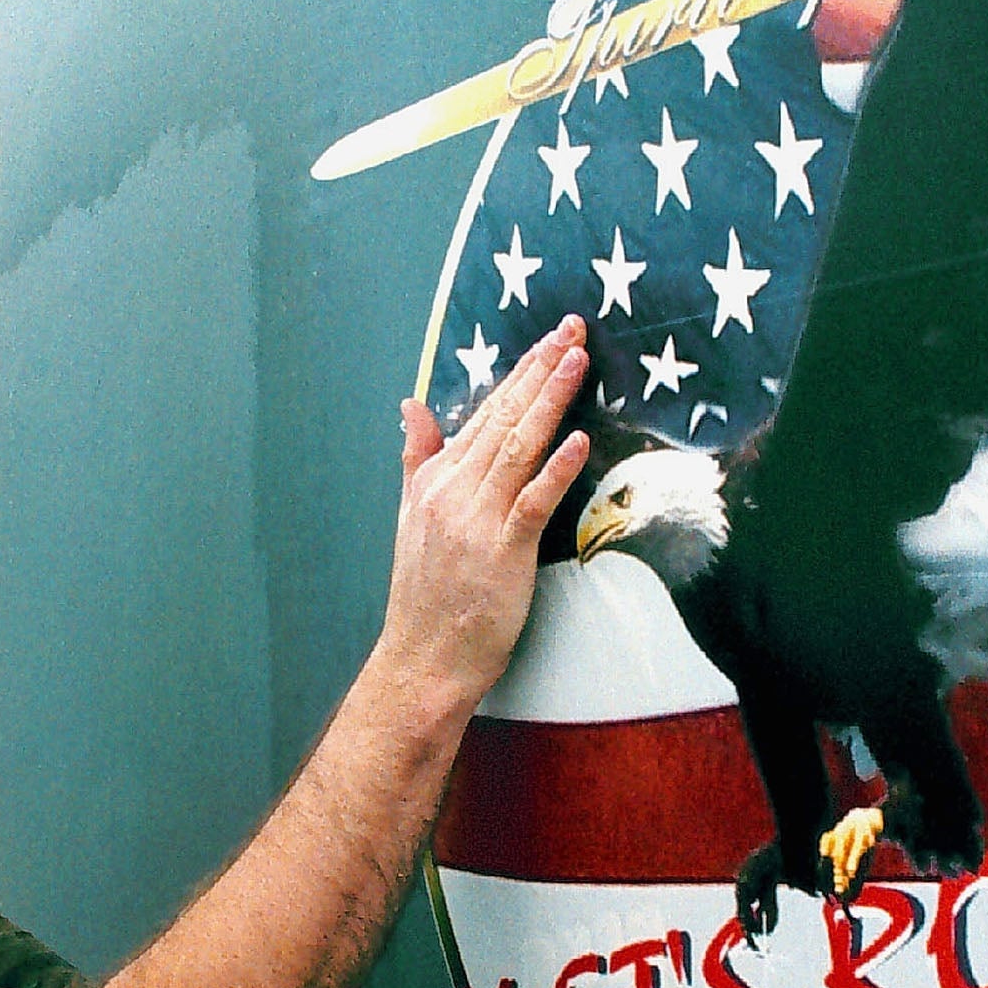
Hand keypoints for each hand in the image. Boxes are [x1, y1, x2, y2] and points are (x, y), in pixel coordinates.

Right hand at [376, 317, 590, 715]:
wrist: (424, 658)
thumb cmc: (426, 594)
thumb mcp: (413, 515)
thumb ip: (417, 457)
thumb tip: (410, 405)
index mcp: (435, 479)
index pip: (482, 413)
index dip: (518, 373)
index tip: (546, 340)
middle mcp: (453, 491)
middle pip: (503, 418)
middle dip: (539, 370)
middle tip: (571, 329)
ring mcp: (477, 519)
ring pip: (518, 447)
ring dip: (550, 401)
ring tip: (576, 361)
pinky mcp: (502, 551)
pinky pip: (532, 501)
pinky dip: (556, 469)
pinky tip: (577, 440)